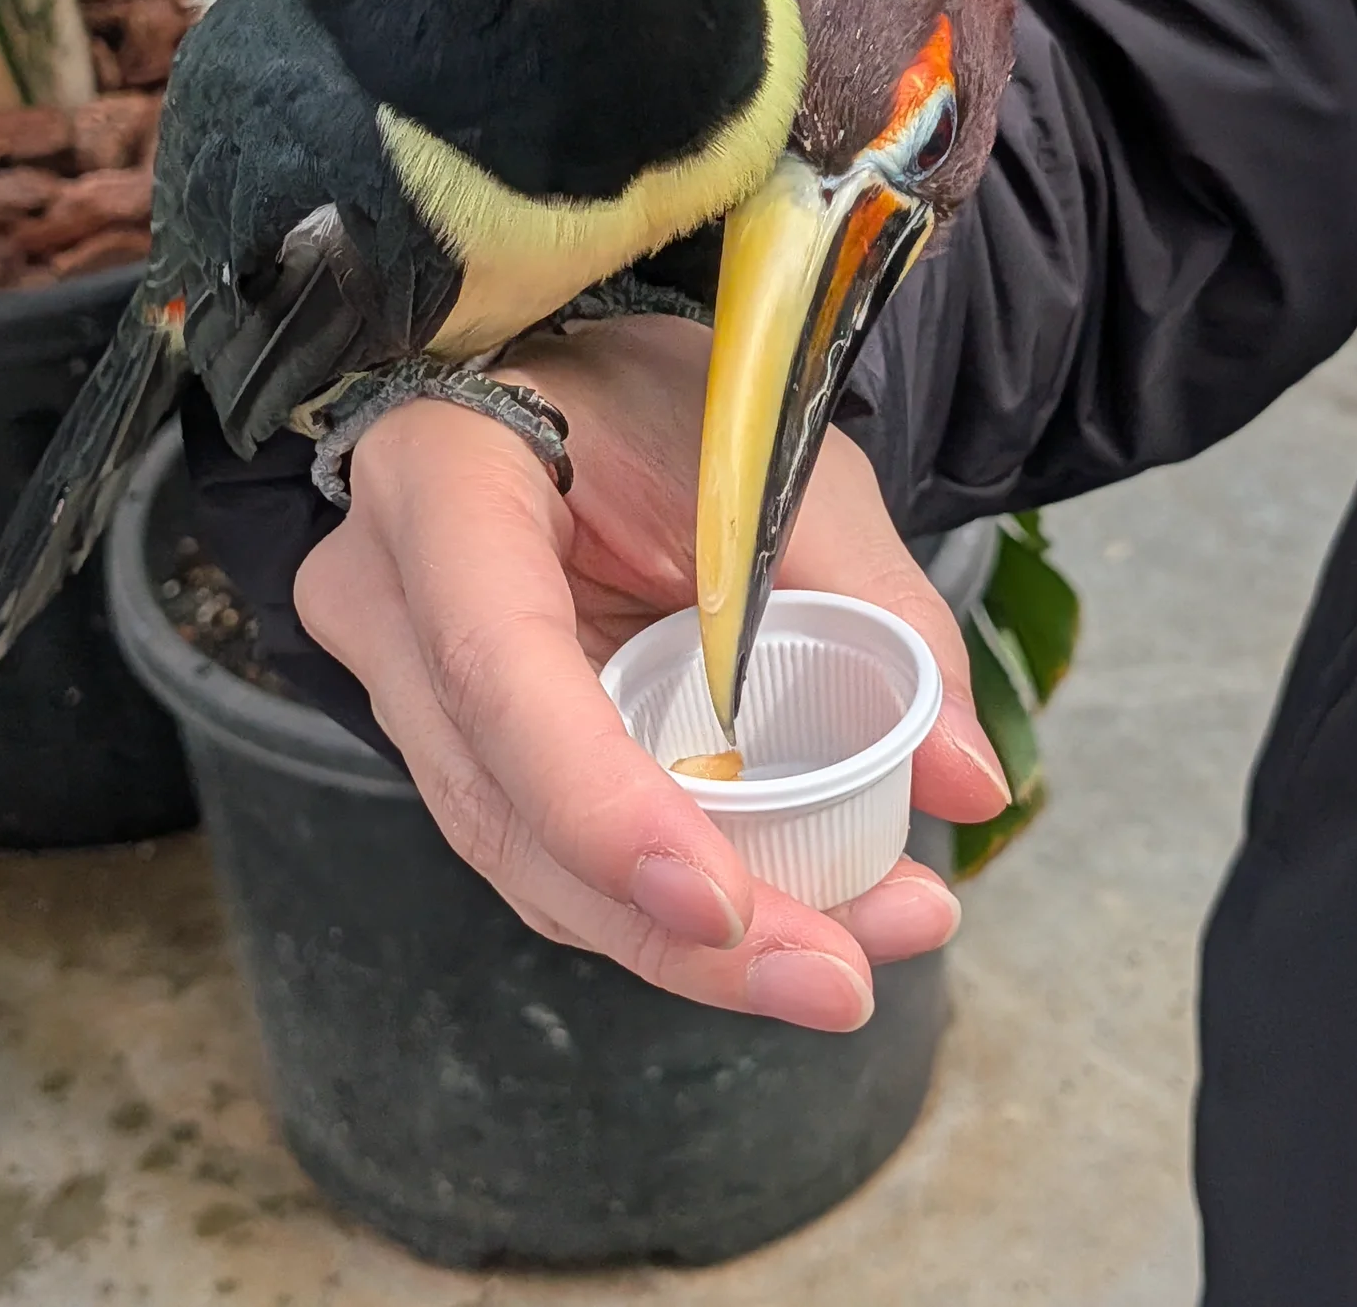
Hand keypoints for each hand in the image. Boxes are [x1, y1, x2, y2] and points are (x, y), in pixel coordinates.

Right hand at [292, 315, 1008, 1031]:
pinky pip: (545, 848)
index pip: (498, 666)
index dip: (603, 805)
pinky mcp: (455, 737)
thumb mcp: (781, 464)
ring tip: (842, 962)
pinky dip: (657, 900)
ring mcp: (401, 680)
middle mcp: (386, 598)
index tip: (726, 908)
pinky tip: (777, 928)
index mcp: (439, 482)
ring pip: (523, 861)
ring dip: (682, 941)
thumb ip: (880, 611)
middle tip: (839, 978)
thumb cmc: (658, 399)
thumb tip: (971, 784)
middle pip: (508, 808)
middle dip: (676, 926)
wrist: (566, 379)